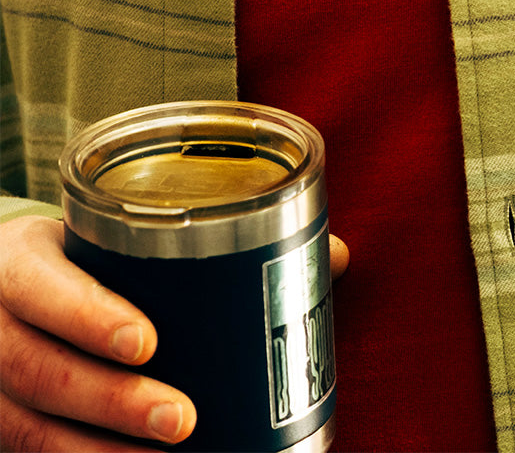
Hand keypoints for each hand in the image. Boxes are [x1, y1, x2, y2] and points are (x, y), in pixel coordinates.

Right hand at [0, 216, 350, 451]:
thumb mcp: (115, 231)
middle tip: (183, 419)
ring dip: (103, 450)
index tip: (149, 341)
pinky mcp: (1, 426)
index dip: (91, 317)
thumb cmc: (82, 254)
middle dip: (115, 401)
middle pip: (43, 372)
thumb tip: (332, 254)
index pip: (46, 289)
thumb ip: (210, 238)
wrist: (0, 287)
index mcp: (23, 263)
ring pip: (35, 428)